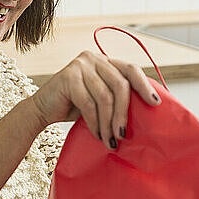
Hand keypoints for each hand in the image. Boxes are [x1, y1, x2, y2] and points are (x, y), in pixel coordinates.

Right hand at [30, 51, 160, 149]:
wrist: (42, 110)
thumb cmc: (74, 106)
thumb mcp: (99, 98)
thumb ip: (117, 95)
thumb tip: (146, 108)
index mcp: (104, 60)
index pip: (130, 69)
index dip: (144, 86)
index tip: (155, 103)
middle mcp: (93, 58)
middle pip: (120, 84)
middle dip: (124, 113)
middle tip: (123, 134)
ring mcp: (80, 65)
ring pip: (105, 97)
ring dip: (108, 123)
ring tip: (109, 140)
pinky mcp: (68, 77)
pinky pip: (89, 104)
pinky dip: (94, 123)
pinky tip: (96, 134)